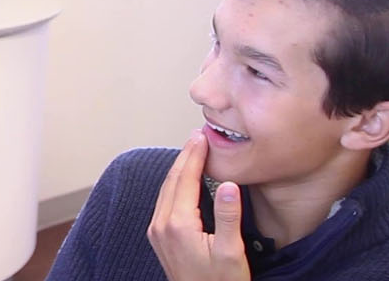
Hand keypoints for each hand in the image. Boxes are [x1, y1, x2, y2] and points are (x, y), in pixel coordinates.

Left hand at [146, 130, 250, 280]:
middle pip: (172, 180)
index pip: (184, 179)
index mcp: (178, 225)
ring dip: (178, 168)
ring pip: (165, 190)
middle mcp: (161, 225)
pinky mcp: (159, 238)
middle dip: (184, 156)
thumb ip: (228, 216)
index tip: (202, 137)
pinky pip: (164, 201)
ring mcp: (157, 232)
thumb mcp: (231, 252)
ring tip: (192, 151)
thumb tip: (227, 184)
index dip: (194, 156)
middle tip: (197, 137)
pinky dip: (175, 184)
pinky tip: (183, 179)